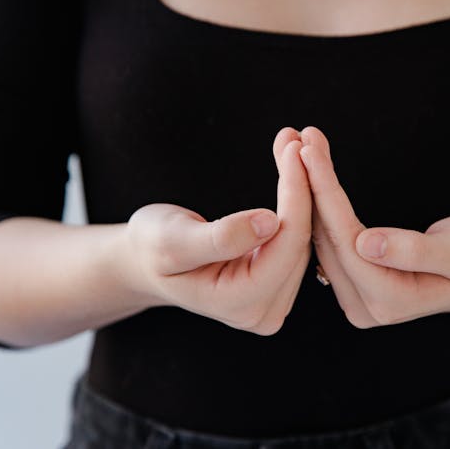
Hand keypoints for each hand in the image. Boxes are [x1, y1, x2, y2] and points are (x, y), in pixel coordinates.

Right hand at [118, 127, 311, 334]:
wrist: (146, 259)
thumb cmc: (153, 247)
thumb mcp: (174, 241)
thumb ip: (221, 237)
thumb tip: (272, 223)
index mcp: (241, 306)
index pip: (286, 245)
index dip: (295, 195)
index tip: (293, 148)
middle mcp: (264, 313)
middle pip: (299, 241)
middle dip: (301, 185)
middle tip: (295, 136)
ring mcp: (274, 302)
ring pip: (304, 237)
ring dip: (302, 188)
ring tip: (292, 144)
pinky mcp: (278, 285)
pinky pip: (297, 238)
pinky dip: (296, 201)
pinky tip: (292, 166)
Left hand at [298, 126, 449, 327]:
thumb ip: (417, 251)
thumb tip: (367, 244)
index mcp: (391, 302)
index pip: (347, 241)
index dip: (326, 193)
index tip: (310, 150)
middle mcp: (366, 309)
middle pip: (328, 239)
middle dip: (310, 185)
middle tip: (298, 138)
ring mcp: (355, 301)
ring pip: (321, 239)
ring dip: (308, 191)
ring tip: (300, 147)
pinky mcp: (350, 287)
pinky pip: (327, 241)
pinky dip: (317, 205)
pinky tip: (309, 173)